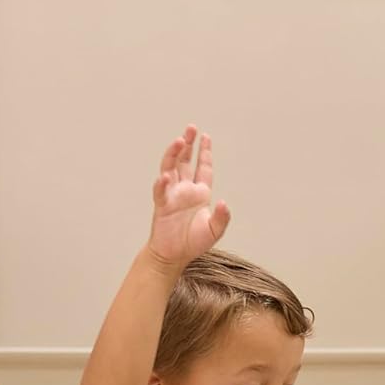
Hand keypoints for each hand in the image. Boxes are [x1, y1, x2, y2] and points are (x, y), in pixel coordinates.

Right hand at [147, 125, 228, 266]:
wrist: (174, 256)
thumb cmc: (193, 243)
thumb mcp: (214, 230)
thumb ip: (222, 217)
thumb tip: (223, 202)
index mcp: (200, 193)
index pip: (203, 167)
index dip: (204, 152)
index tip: (205, 136)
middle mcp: (185, 190)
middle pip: (186, 161)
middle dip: (188, 145)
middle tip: (191, 128)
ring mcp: (172, 195)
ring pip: (171, 168)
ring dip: (174, 155)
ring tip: (179, 141)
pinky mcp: (162, 205)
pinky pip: (161, 191)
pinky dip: (162, 183)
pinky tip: (165, 176)